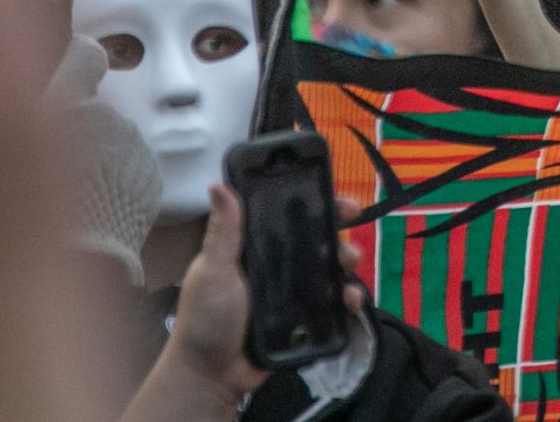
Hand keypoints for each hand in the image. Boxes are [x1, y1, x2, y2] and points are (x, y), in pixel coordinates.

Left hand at [160, 186, 367, 403]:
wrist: (212, 375)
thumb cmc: (205, 318)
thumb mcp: (212, 271)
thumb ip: (223, 231)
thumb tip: (217, 184)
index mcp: (254, 247)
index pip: (287, 214)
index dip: (313, 199)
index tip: (332, 191)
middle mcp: (277, 264)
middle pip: (316, 236)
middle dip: (339, 225)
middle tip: (353, 221)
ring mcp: (293, 290)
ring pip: (330, 266)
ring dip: (346, 260)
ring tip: (350, 263)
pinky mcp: (305, 316)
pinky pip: (334, 302)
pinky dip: (348, 297)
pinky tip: (351, 298)